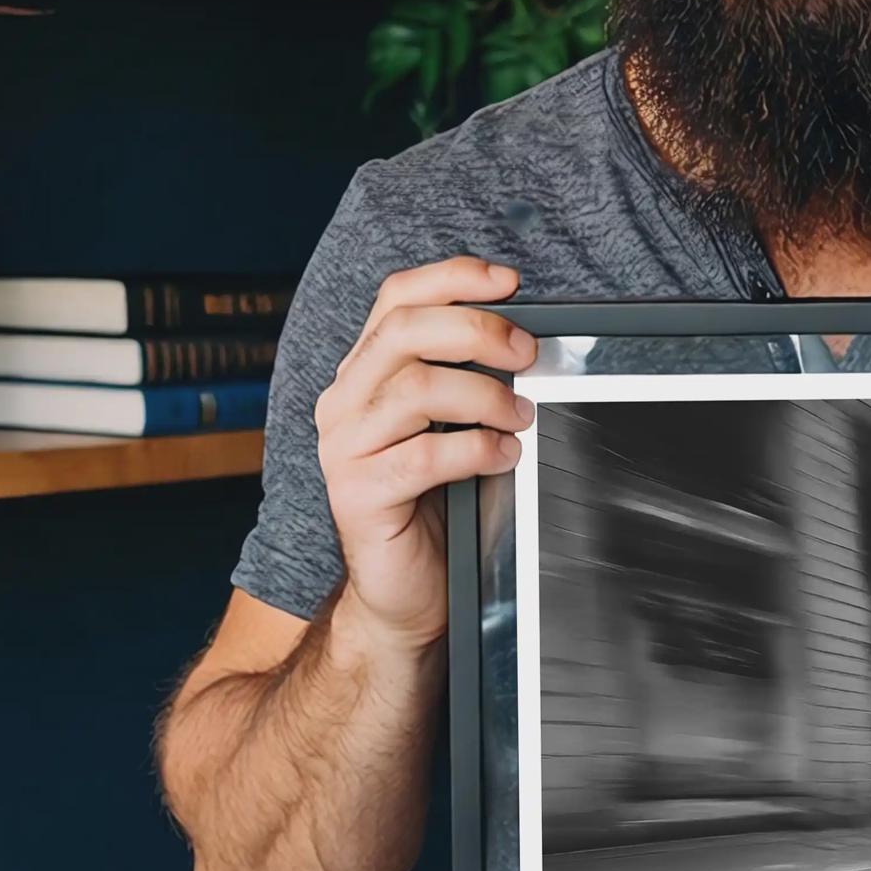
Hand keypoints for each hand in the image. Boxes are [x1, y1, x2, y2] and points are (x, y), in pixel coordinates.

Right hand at [312, 255, 538, 652]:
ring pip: (417, 390)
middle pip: (405, 332)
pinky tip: (504, 456)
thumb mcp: (449, 427)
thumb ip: (463, 379)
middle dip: (478, 332)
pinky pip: (424, 456)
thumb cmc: (434, 505)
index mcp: (365, 373)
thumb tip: (522, 335)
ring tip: (520, 418)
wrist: (405, 592)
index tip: (508, 281)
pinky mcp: (357, 493)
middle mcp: (344, 401)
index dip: (452, 278)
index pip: (397, 298)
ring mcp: (344, 447)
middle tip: (527, 355)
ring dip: (485, 397)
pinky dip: (476, 450)